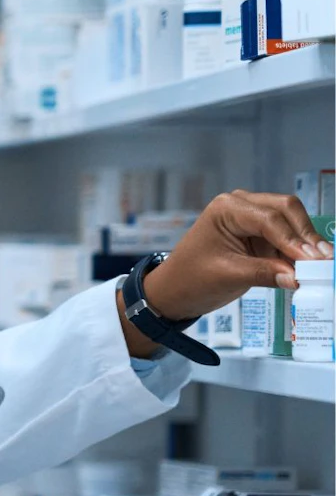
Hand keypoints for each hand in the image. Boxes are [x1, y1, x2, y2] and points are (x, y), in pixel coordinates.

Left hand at [117, 190, 333, 356]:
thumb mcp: (228, 276)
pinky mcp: (260, 235)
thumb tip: (298, 277)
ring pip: (291, 222)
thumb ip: (264, 274)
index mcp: (227, 208)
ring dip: (306, 243)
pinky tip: (310, 267)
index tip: (314, 260)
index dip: (294, 240)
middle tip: (324, 261)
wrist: (175, 290)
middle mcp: (241, 205)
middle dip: (306, 236)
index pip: (269, 219)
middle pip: (286, 211)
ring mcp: (252, 218)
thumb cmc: (192, 278)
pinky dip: (299, 251)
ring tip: (321, 266)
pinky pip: (286, 238)